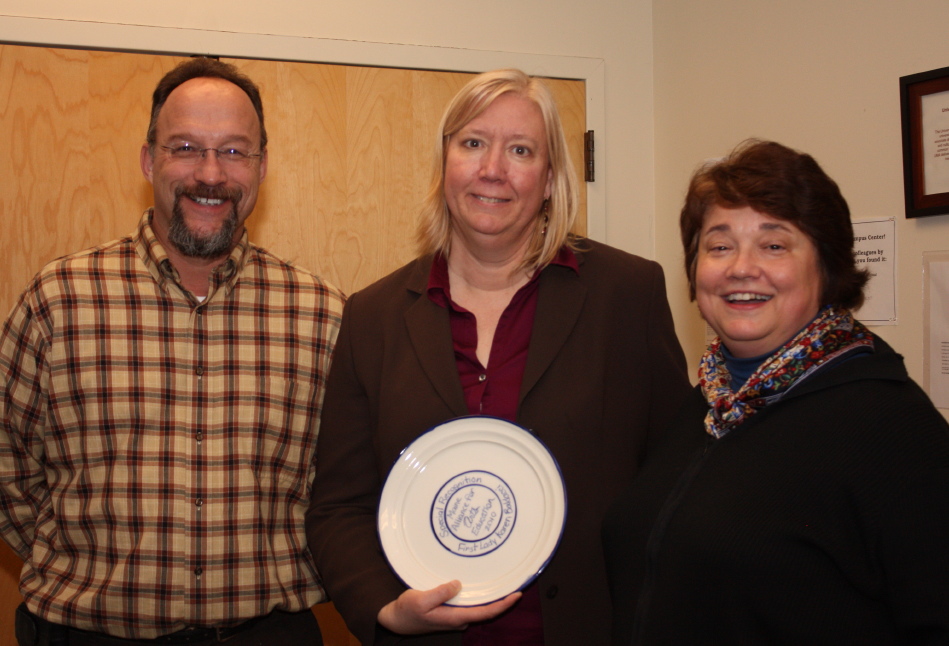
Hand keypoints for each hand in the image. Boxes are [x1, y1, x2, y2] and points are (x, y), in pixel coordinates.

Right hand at [377, 580, 520, 634]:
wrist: (395, 621)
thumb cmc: (407, 611)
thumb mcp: (421, 600)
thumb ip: (441, 592)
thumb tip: (458, 584)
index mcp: (455, 618)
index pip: (486, 613)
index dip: (503, 605)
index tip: (517, 595)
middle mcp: (458, 619)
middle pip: (485, 611)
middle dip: (501, 600)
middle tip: (514, 585)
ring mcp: (454, 617)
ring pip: (476, 607)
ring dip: (489, 598)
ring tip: (501, 583)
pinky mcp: (449, 612)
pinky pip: (467, 604)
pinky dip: (476, 596)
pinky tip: (478, 587)